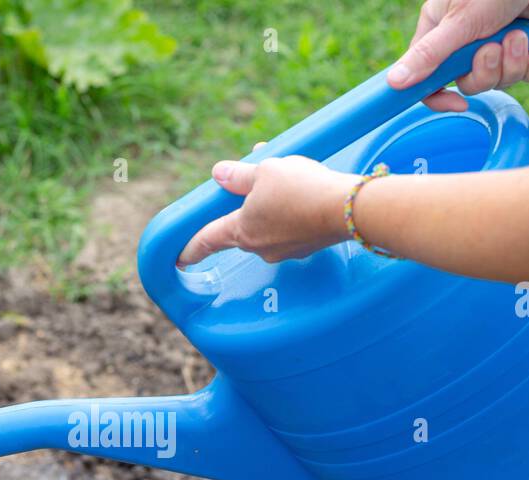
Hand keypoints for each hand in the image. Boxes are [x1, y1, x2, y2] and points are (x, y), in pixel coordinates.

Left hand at [178, 156, 359, 266]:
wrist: (350, 209)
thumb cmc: (302, 188)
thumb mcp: (265, 170)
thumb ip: (239, 174)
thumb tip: (218, 174)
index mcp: (241, 231)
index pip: (207, 240)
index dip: (191, 248)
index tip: (179, 259)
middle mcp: (259, 247)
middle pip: (242, 225)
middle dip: (246, 202)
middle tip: (259, 176)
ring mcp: (284, 250)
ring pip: (268, 223)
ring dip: (271, 202)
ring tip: (290, 174)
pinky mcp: (306, 247)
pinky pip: (289, 227)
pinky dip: (292, 210)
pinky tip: (307, 190)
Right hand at [387, 0, 528, 111]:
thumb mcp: (460, 22)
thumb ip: (428, 55)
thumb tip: (393, 83)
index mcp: (440, 31)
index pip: (428, 78)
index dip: (441, 97)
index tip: (458, 103)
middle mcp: (465, 40)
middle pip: (469, 83)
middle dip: (488, 71)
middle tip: (495, 47)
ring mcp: (495, 41)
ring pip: (499, 79)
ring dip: (513, 62)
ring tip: (520, 36)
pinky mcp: (524, 44)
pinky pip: (526, 73)